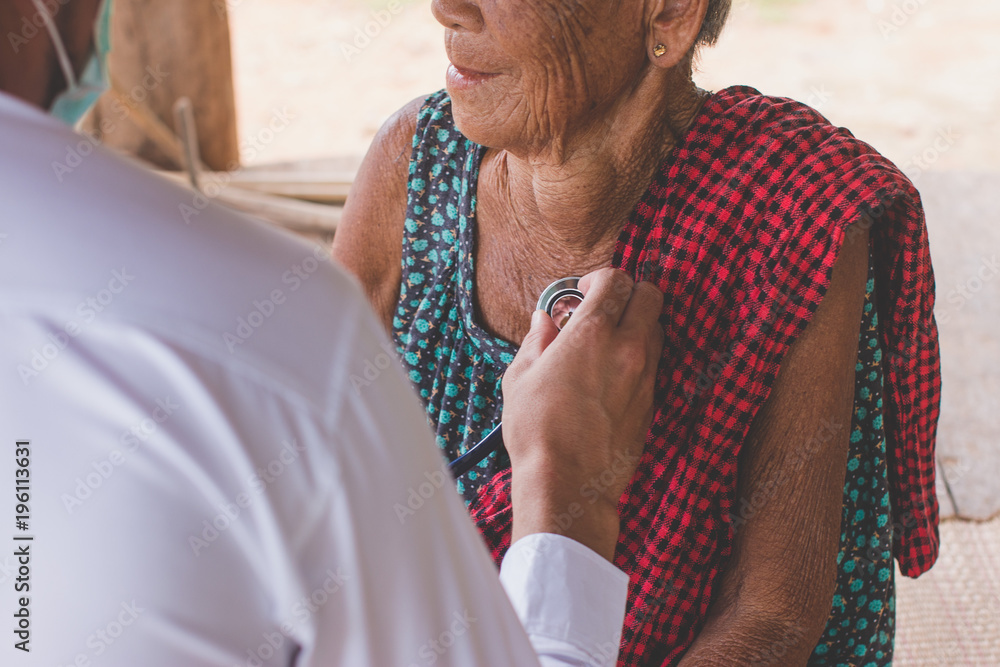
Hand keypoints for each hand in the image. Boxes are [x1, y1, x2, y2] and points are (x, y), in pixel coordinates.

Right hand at [502, 268, 663, 560]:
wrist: (568, 483)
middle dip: (628, 294)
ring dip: (635, 325)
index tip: (581, 292)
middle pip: (650, 296)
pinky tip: (610, 375)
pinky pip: (652, 365)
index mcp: (593, 333)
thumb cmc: (537, 430)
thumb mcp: (520, 377)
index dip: (598, 278)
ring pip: (656, 329)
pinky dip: (637, 358)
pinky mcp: (652, 404)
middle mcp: (628, 348)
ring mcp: (645, 377)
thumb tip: (545, 322)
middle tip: (601, 309)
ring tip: (604, 343)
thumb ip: (537, 341)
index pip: (616, 279)